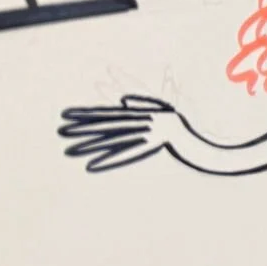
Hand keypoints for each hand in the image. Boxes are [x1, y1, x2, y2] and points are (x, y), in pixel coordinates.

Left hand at [57, 95, 185, 171]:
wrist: (206, 148)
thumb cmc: (186, 133)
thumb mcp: (167, 113)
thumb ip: (145, 104)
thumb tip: (122, 100)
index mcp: (147, 112)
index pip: (112, 112)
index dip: (88, 112)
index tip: (68, 114)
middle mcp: (147, 120)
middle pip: (110, 124)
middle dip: (84, 127)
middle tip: (61, 130)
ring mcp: (152, 132)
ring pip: (116, 138)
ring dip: (92, 145)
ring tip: (69, 150)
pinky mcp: (157, 146)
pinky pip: (130, 154)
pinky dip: (111, 160)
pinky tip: (92, 166)